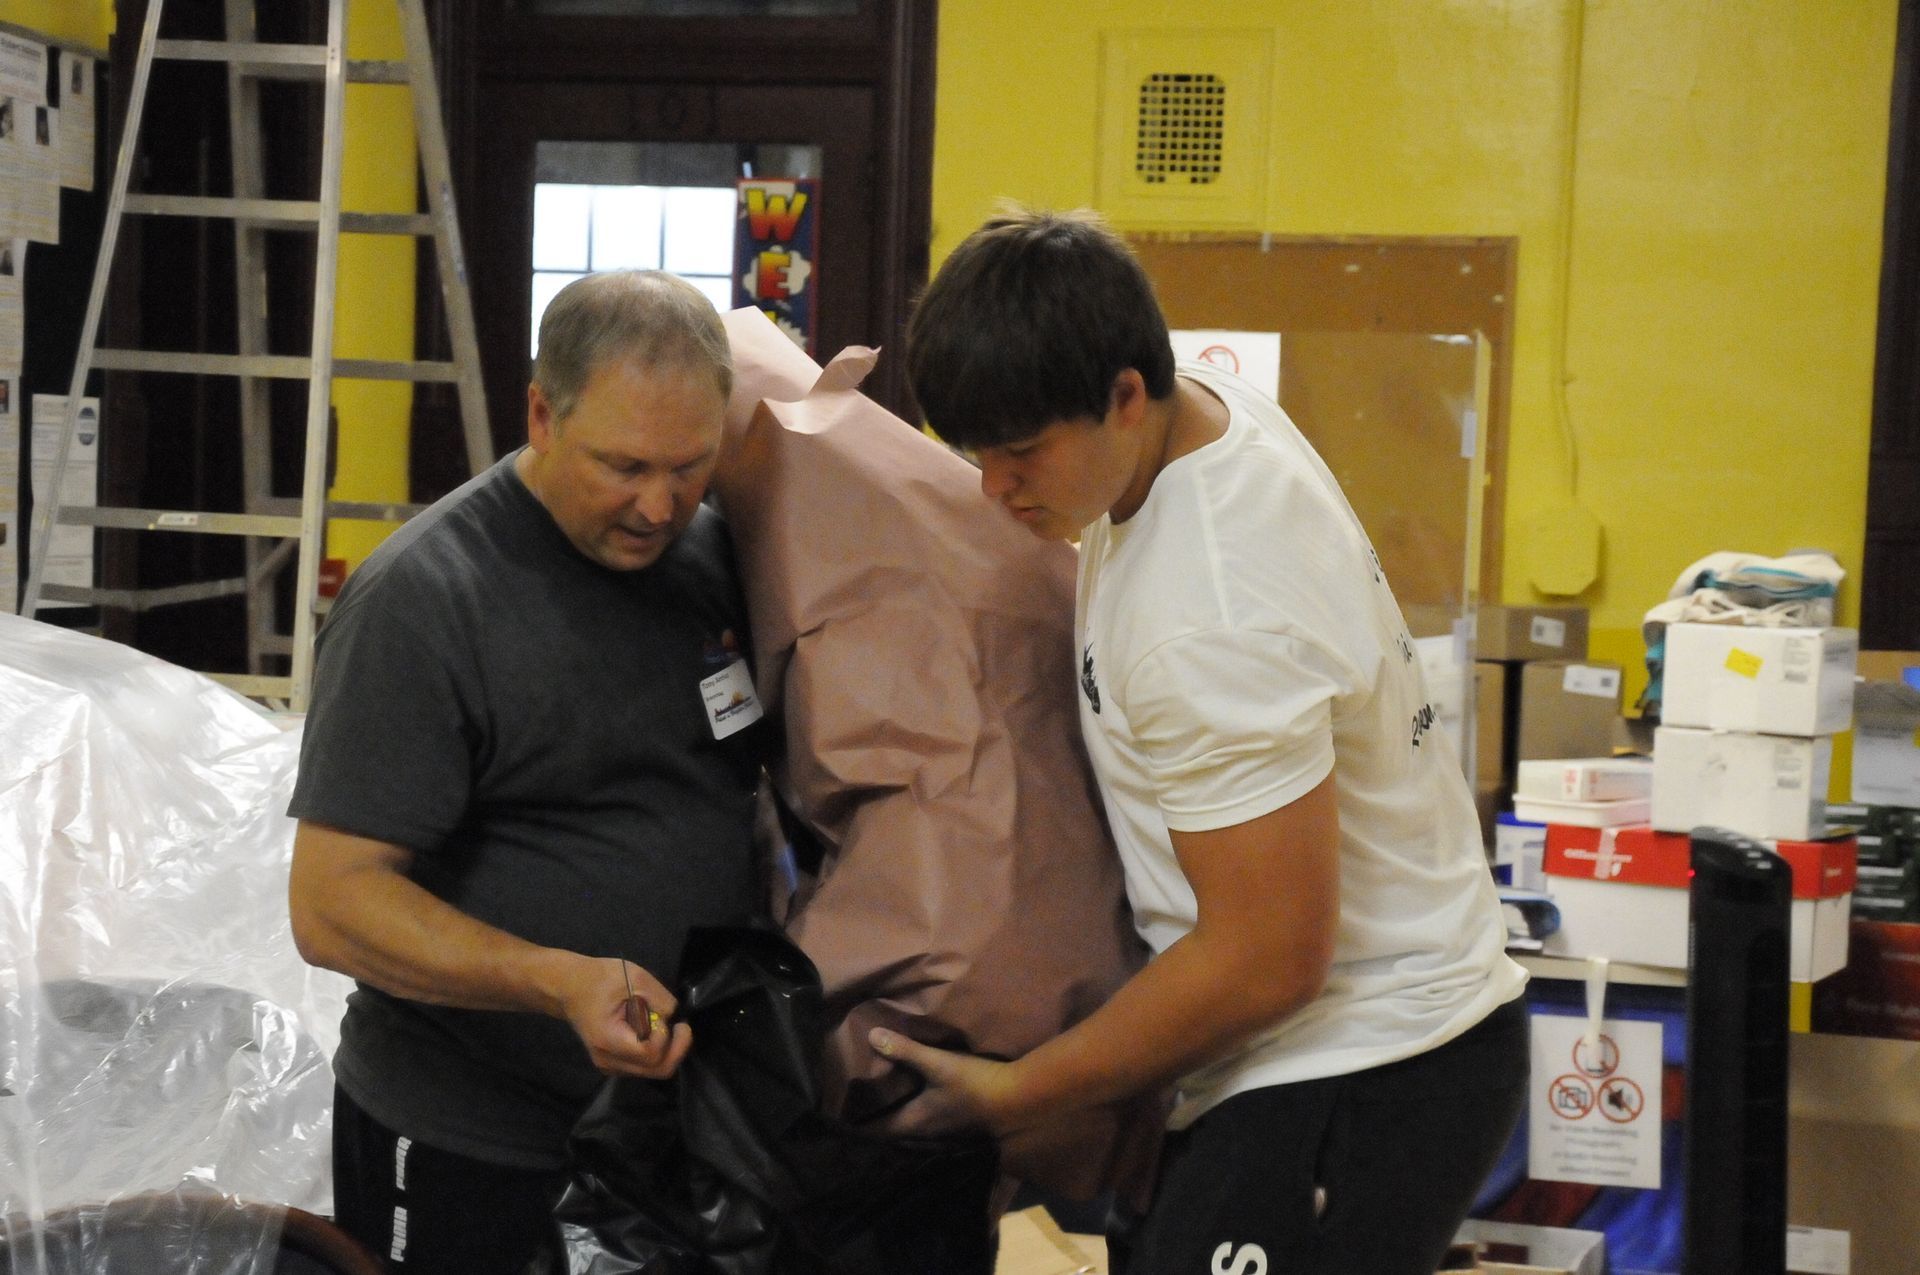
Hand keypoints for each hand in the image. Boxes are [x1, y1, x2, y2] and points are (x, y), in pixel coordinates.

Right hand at [560, 956, 691, 1079]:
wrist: (570, 988)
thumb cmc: (600, 979)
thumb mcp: (635, 977)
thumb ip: (661, 999)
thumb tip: (676, 1017)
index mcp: (608, 1039)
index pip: (650, 1054)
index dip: (666, 1038)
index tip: (672, 1020)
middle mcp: (608, 1060)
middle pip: (656, 1071)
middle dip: (676, 1050)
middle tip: (682, 1028)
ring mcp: (609, 1066)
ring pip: (652, 1072)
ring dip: (667, 1052)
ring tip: (664, 1026)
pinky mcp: (613, 1064)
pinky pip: (643, 1067)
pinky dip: (656, 1054)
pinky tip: (654, 1033)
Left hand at [867, 1028, 1025, 1136]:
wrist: (1017, 1102)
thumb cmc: (973, 1085)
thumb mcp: (938, 1063)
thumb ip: (906, 1051)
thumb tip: (872, 1036)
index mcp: (915, 1124)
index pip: (877, 1131)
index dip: (859, 1125)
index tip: (842, 1117)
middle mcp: (926, 1137)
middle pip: (894, 1134)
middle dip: (878, 1123)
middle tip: (861, 1106)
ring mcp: (945, 1137)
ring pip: (912, 1133)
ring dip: (899, 1122)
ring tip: (887, 1105)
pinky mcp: (960, 1131)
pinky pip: (929, 1129)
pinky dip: (918, 1119)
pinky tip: (920, 1105)